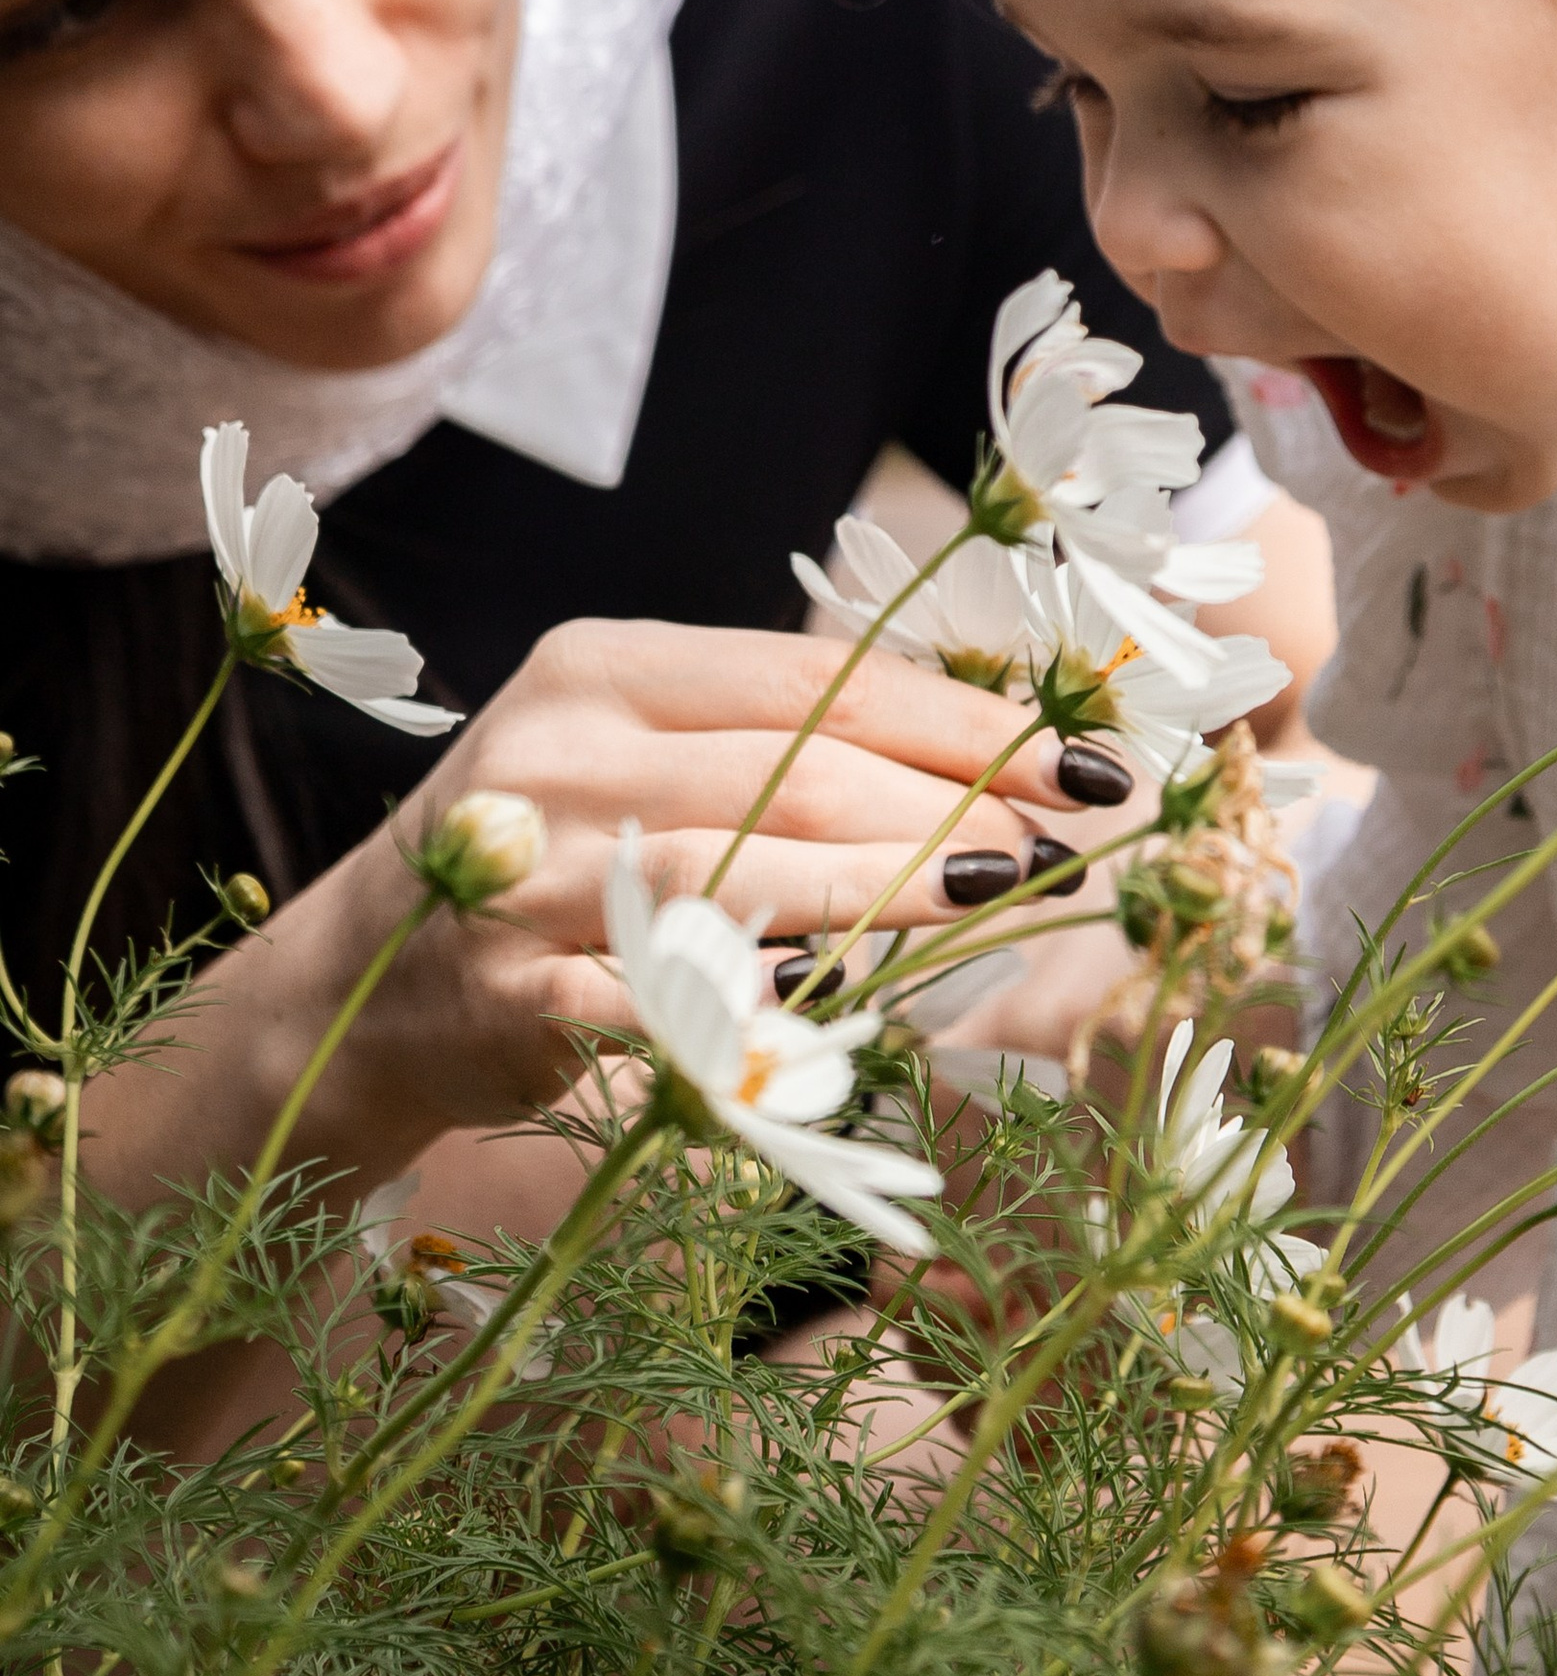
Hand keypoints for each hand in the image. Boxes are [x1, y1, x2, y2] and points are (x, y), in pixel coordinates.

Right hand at [92, 616, 1136, 1198]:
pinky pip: (665, 996)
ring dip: (897, 888)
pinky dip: (764, 1004)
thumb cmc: (559, 855)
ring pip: (750, 869)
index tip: (1078, 756)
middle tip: (1070, 839)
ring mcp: (531, 871)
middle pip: (802, 769)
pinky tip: (854, 1010)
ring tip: (1006, 893)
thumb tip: (999, 751)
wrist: (358, 985)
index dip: (963, 719)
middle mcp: (561, 749)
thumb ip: (782, 743)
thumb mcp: (648, 758)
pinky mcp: (512, 993)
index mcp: (606, 665)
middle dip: (957, 804)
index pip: (820, 678)